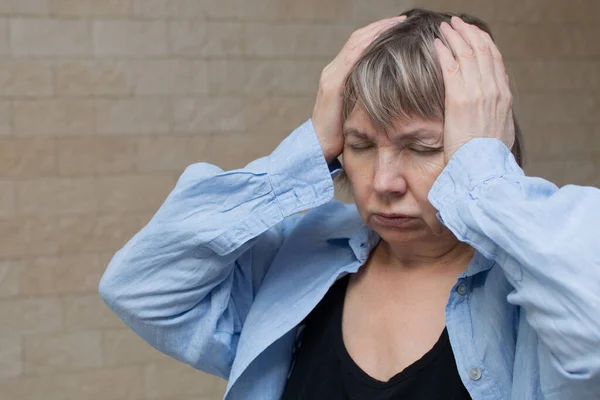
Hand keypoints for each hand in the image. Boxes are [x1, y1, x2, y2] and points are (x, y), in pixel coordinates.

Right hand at [312, 15, 405, 163]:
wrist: (318, 149)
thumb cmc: (341, 136)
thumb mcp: (358, 111)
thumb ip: (368, 97)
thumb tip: (392, 92)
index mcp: (339, 75)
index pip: (359, 44)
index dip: (378, 32)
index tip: (399, 26)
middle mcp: (333, 70)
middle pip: (358, 38)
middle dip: (380, 26)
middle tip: (402, 18)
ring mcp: (331, 76)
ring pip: (355, 44)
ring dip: (377, 31)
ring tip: (397, 23)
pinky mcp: (331, 86)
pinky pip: (351, 59)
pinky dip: (368, 47)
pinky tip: (384, 41)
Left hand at [434, 16, 514, 163]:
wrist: (485, 169)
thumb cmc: (488, 156)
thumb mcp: (501, 129)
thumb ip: (497, 110)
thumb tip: (494, 99)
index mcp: (503, 96)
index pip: (495, 59)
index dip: (483, 42)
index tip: (473, 33)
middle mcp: (493, 90)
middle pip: (482, 50)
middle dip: (468, 33)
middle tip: (456, 23)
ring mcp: (477, 93)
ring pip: (467, 54)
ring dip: (455, 37)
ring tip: (444, 28)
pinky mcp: (459, 100)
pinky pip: (451, 68)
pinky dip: (444, 52)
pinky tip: (436, 44)